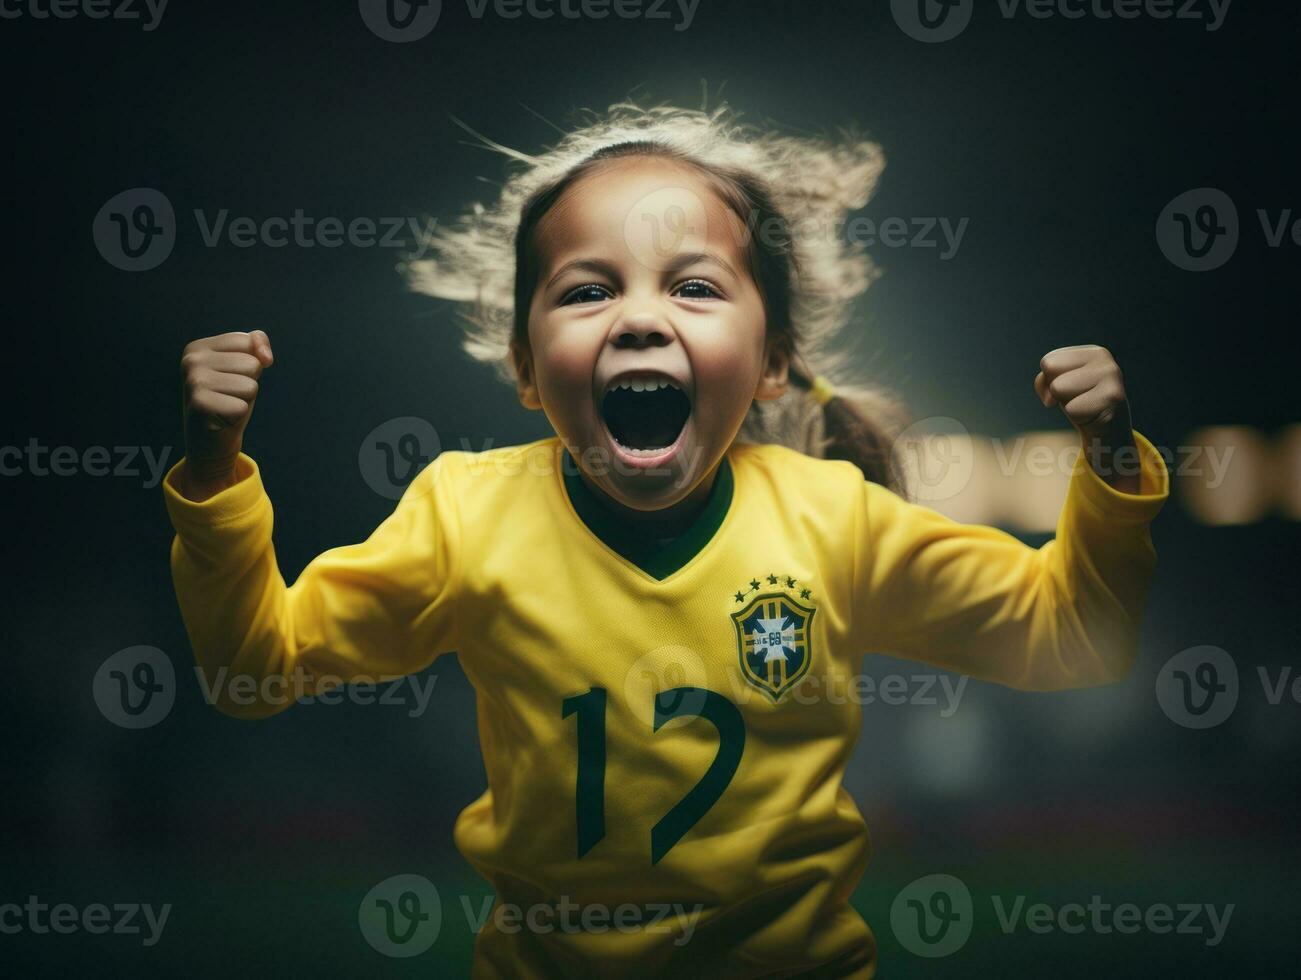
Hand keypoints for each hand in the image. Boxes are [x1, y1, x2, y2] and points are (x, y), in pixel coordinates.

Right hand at [179, 330, 273, 499]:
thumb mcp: (245, 367)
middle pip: (252, 365)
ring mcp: (193, 381)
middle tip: (228, 396)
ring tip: (225, 406)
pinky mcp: (199, 403)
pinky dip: (237, 416)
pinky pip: (242, 406)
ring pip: (250, 385)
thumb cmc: (229, 399)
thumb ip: (257, 344)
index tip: (231, 378)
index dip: (252, 364)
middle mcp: (191, 360)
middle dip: (248, 383)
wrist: (211, 440)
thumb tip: (264, 357)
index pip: (248, 341)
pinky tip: (221, 418)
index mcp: (198, 347)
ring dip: (244, 400)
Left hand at [1034, 345, 1140, 493]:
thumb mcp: (1060, 384)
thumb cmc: (1081, 403)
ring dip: (1067, 403)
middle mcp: (1105, 359)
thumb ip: (1046, 378)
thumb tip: (1051, 396)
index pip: (1048, 361)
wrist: (1109, 433)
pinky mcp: (1113, 397)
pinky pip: (1072, 408)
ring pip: (1058, 387)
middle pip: (1051, 372)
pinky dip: (1078, 417)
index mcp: (1093, 352)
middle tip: (1078, 400)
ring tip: (1085, 405)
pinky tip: (1093, 416)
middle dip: (1057, 391)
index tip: (1067, 390)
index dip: (1048, 381)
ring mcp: (1111, 376)